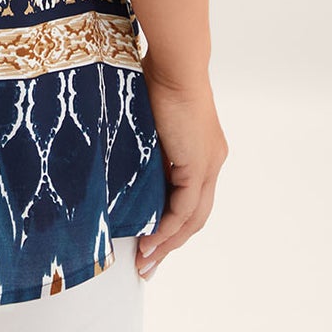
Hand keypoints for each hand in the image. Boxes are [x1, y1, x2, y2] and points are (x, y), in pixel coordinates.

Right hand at [134, 64, 228, 278]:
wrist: (173, 65)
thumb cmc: (155, 79)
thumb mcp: (147, 123)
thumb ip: (144, 147)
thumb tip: (120, 160)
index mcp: (201, 151)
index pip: (190, 199)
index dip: (172, 225)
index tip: (150, 243)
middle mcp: (211, 161)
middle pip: (195, 217)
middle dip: (170, 245)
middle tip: (147, 266)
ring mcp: (208, 164)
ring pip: (192, 218)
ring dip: (168, 243)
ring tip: (145, 262)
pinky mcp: (199, 165)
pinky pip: (185, 208)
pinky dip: (168, 228)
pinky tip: (151, 241)